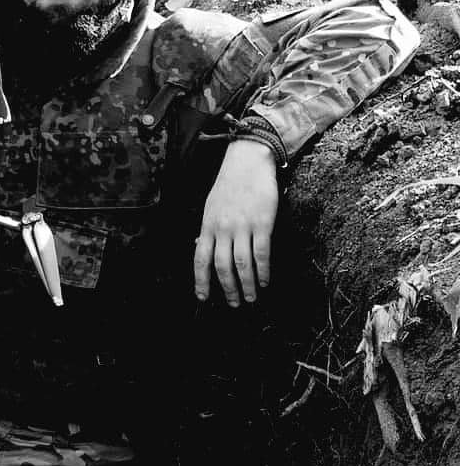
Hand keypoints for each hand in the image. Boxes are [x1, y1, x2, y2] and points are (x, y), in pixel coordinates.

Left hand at [193, 140, 278, 305]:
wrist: (248, 161)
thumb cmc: (229, 185)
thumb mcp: (211, 207)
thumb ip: (208, 230)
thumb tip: (202, 249)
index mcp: (207, 226)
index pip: (200, 259)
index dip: (201, 281)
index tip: (203, 298)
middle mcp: (222, 229)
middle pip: (222, 267)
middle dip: (228, 289)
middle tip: (235, 304)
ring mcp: (242, 226)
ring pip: (242, 264)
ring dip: (247, 285)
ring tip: (252, 297)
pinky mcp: (262, 223)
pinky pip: (261, 253)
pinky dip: (263, 270)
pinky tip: (266, 280)